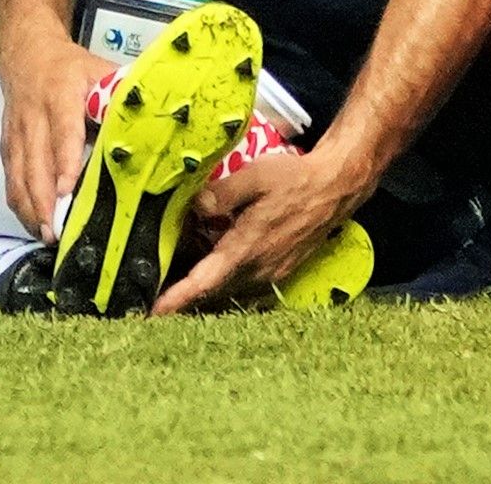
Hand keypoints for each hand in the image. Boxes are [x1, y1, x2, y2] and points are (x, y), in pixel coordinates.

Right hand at [0, 21, 111, 241]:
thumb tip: (154, 125)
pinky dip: (20, 203)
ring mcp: (16, 132)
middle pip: (35, 162)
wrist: (26, 52)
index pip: (63, 131)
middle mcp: (33, 115)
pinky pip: (10, 178)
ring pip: (18, 174)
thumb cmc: (71, 68)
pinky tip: (34, 224)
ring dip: (30, 207)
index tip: (67, 191)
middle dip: (43, 199)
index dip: (64, 162)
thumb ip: (120, 97)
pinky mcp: (6, 145)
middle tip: (56, 232)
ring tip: (46, 236)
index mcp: (61, 94)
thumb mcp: (99, 71)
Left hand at [157, 143, 366, 313]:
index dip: (179, 298)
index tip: (156, 312)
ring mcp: (272, 274)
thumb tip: (194, 207)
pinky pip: (246, 288)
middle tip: (156, 293)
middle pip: (213, 293)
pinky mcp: (280, 271)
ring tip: (178, 284)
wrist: (334, 189)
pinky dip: (225, 285)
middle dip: (185, 297)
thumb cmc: (294, 180)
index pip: (206, 281)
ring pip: (229, 291)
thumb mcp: (254, 177)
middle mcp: (259, 269)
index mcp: (246, 249)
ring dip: (205, 292)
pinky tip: (213, 270)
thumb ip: (220, 194)